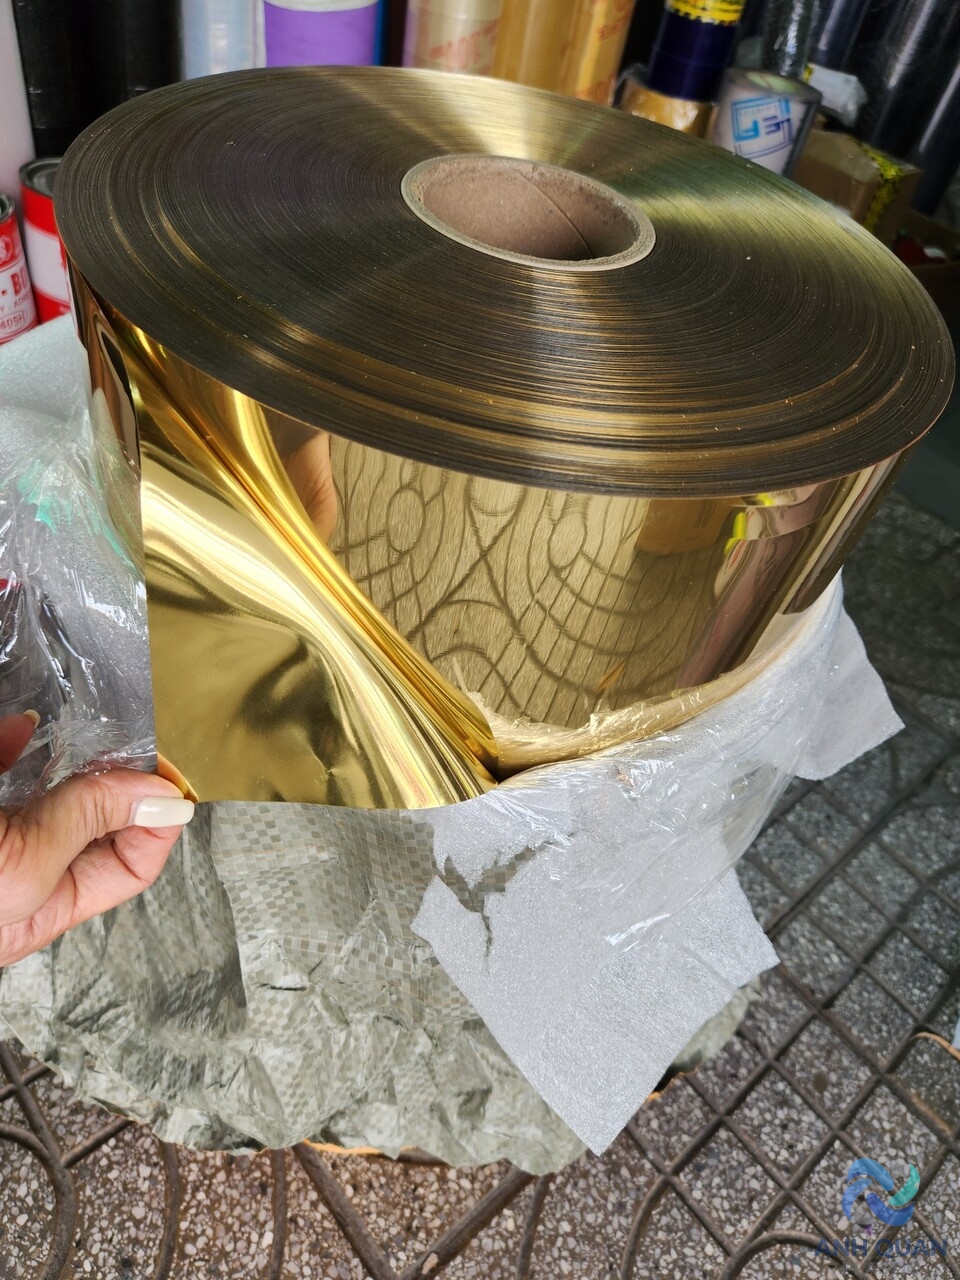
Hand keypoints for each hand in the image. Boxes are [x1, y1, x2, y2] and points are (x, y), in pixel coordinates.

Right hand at [0, 713, 193, 967]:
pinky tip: (20, 725)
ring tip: (93, 732)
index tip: (169, 779)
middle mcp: (14, 875)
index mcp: (38, 911)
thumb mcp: (21, 866)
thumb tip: (155, 798)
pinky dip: (14, 740)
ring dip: (68, 755)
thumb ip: (84, 825)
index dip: (156, 821)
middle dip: (117, 781)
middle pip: (89, 822)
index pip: (129, 868)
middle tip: (136, 744)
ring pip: (44, 789)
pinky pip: (0, 767)